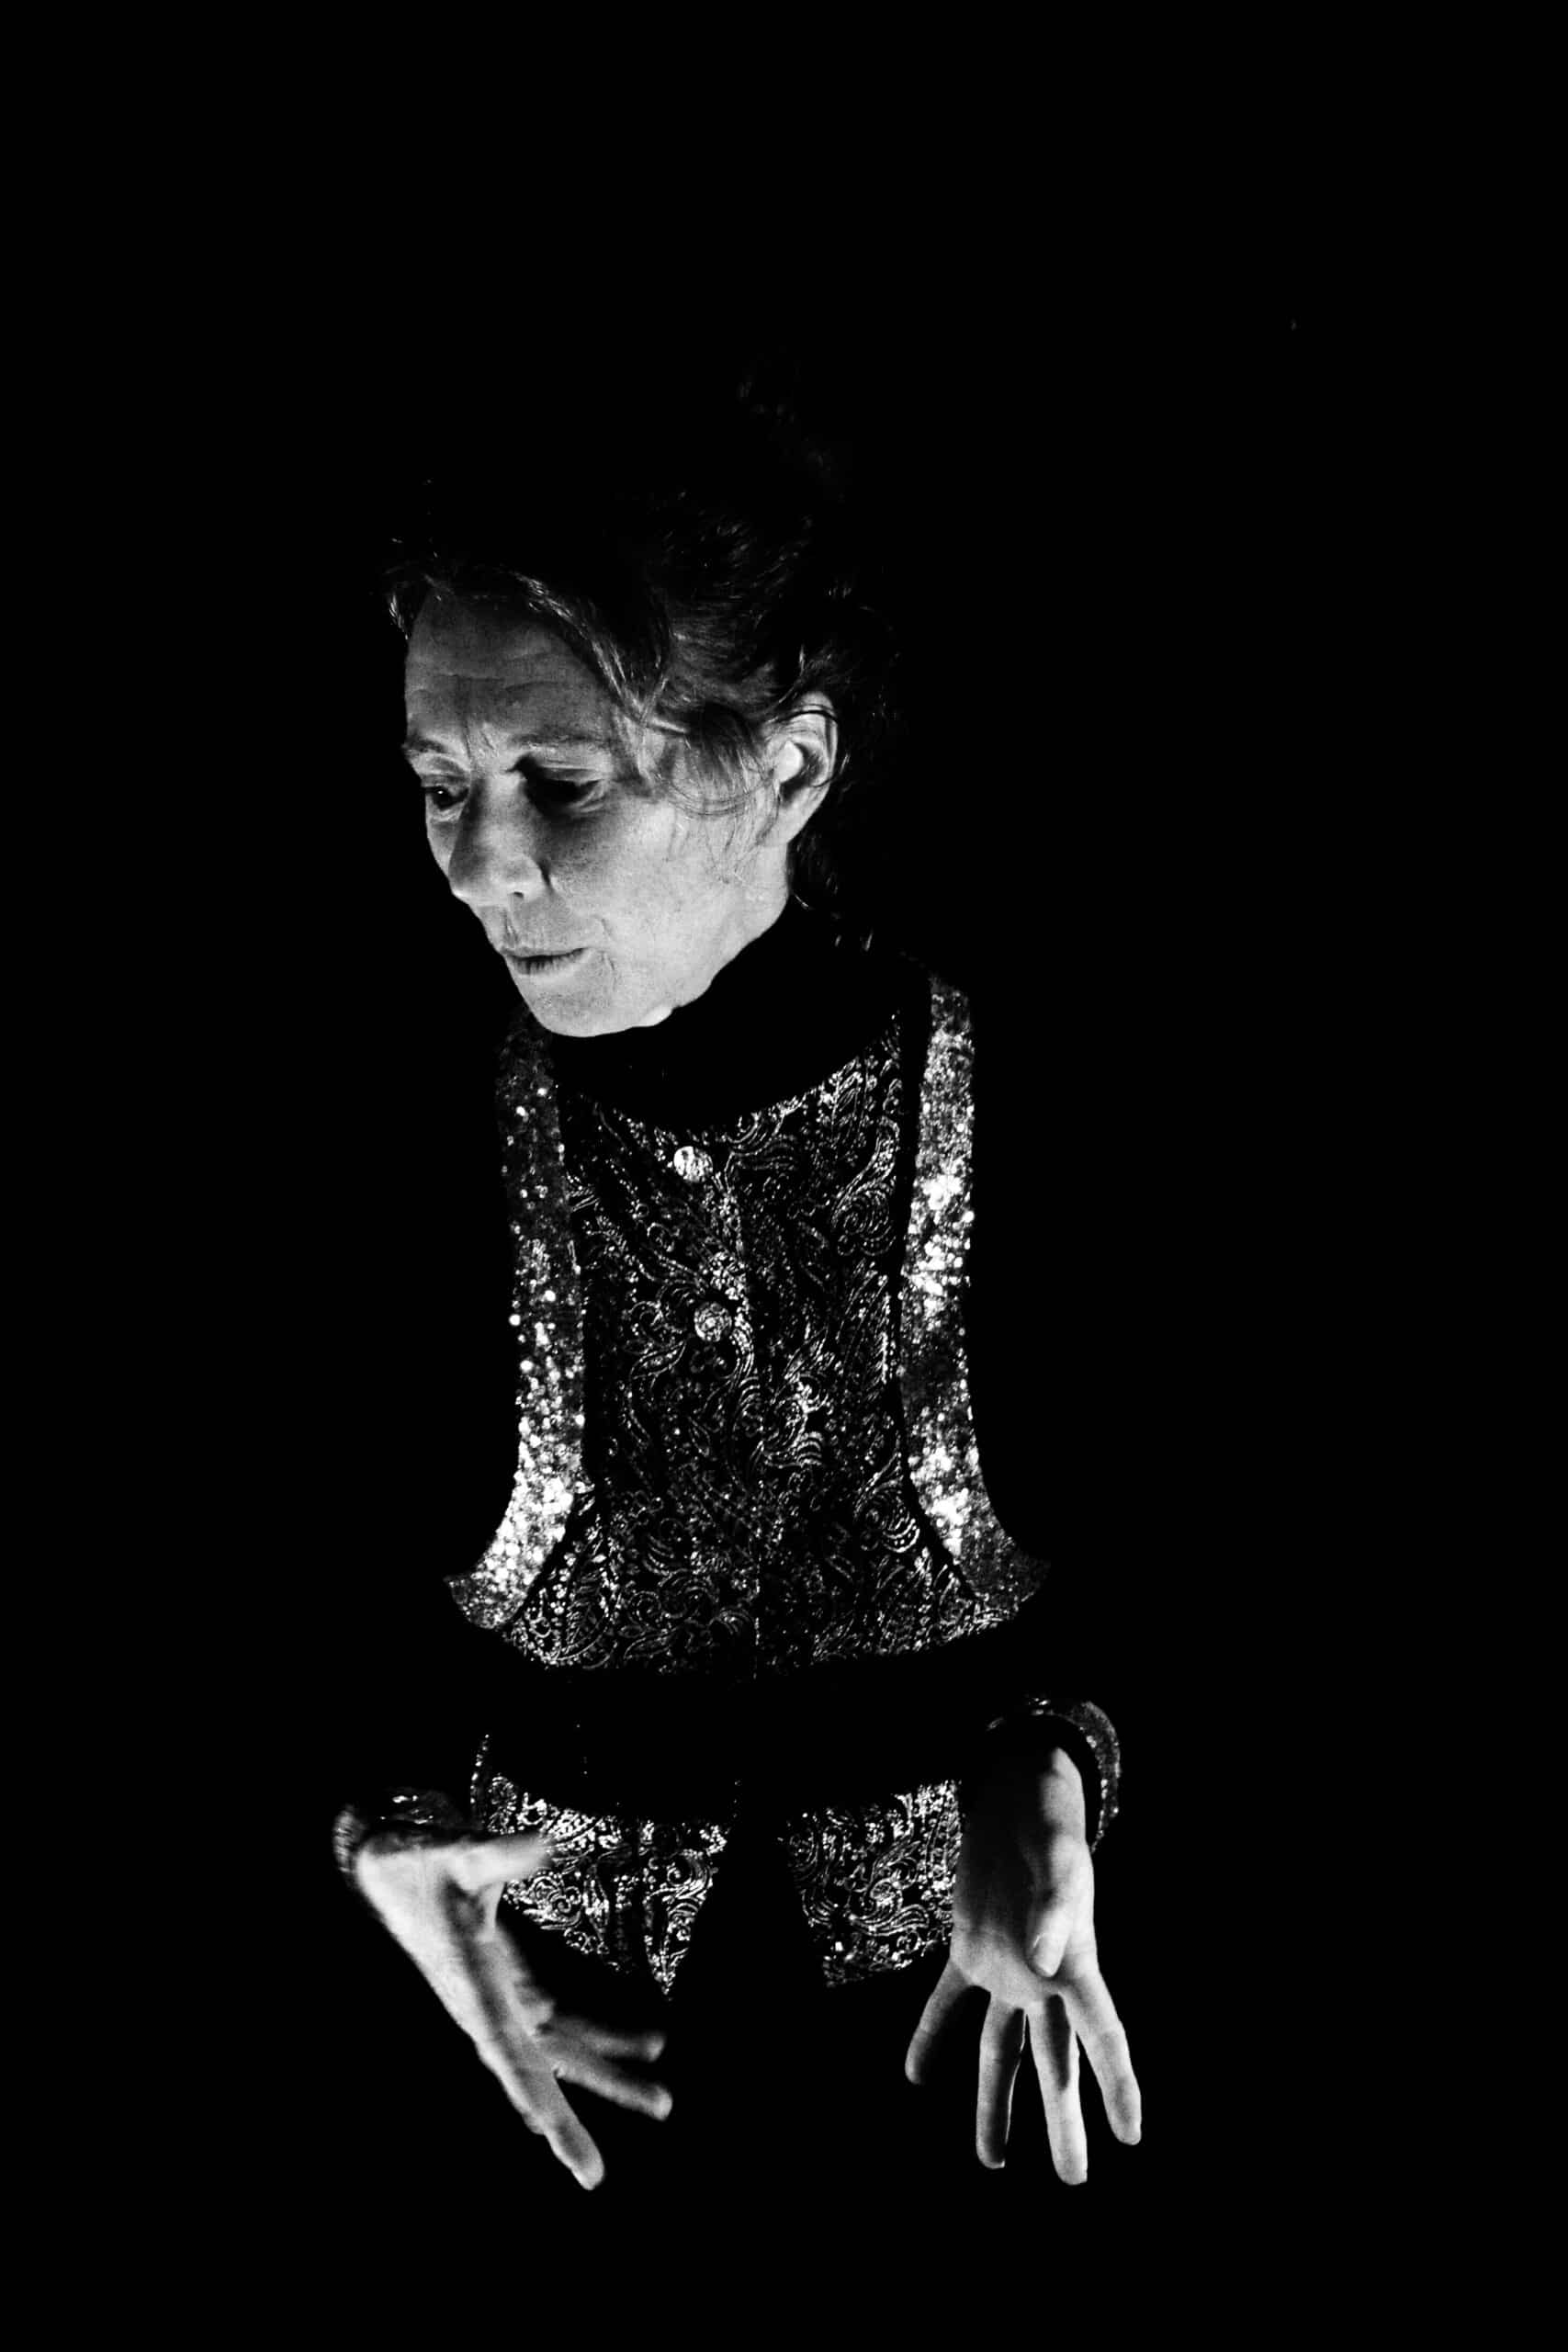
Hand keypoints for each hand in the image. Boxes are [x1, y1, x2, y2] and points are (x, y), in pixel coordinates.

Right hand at [351, 1819, 671, 2190]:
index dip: (526, 2089)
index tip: (545, 2130)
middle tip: (597, 2172)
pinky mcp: (510, 1986)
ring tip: (661, 2099)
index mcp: (470, 1983)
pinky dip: (595, 2036)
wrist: (391, 1870)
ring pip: (558, 2051)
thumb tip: (545, 1844)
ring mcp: (500, 2000)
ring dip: (606, 2074)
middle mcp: (486, 2006)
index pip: (502, 2046)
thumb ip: (498, 1854)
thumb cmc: (423, 1862)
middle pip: (536, 2070)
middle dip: (568, 2119)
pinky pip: (559, 2021)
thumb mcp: (458, 1852)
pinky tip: (630, 2052)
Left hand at [904, 1751, 1141, 2182]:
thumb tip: (1043, 1960)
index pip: (1104, 2033)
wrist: (1022, 1797)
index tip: (1133, 2133)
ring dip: (995, 2102)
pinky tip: (915, 2073)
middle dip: (1064, 2121)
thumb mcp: (1057, 1857)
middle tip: (1076, 2179)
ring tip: (991, 2161)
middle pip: (1056, 2061)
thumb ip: (1053, 1907)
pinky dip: (930, 2036)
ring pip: (1001, 2049)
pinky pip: (948, 2003)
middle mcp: (1044, 1979)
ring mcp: (1006, 1969)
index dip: (1119, 2083)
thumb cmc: (1050, 1824)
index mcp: (1076, 1962)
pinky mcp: (970, 1949)